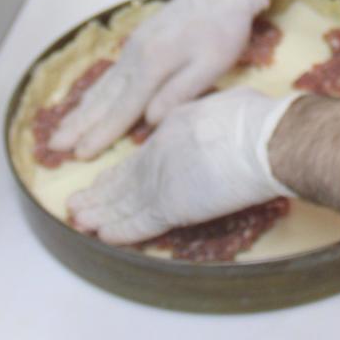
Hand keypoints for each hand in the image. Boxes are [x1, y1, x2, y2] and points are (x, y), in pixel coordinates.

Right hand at [48, 0, 269, 158]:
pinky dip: (94, 92)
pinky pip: (110, 74)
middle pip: (103, 98)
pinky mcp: (137, 42)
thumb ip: (179, 93)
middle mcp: (135, 56)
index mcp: (154, 65)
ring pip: (102, 86)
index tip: (79, 155)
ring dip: (81, 109)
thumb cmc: (222, 29)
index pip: (123, 108)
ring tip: (61, 129)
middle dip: (79, 124)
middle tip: (53, 145)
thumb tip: (150, 120)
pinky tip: (88, 101)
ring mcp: (133, 47)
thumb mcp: (211, 65)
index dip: (101, 134)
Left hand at [68, 87, 298, 244]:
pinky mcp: (171, 204)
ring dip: (100, 213)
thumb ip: (206, 119)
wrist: (261, 139)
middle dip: (99, 193)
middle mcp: (160, 151)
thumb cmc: (256, 120)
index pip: (141, 155)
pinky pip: (140, 222)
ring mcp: (163, 178)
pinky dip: (120, 230)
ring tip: (79, 220)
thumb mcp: (222, 105)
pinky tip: (104, 235)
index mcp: (174, 125)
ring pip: (124, 201)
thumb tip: (212, 123)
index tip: (105, 180)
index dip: (120, 170)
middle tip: (78, 203)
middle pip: (124, 178)